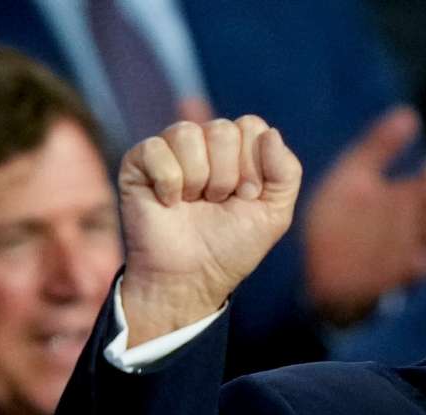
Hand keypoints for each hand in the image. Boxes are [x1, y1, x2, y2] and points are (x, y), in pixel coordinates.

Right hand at [118, 116, 302, 345]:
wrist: (192, 277)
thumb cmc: (233, 245)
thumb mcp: (275, 213)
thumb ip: (286, 172)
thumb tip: (271, 133)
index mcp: (239, 149)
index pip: (251, 126)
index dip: (253, 164)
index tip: (248, 197)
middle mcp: (205, 143)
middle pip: (222, 129)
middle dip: (226, 175)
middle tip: (218, 202)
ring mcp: (171, 149)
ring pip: (187, 133)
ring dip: (198, 179)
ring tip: (194, 203)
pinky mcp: (139, 162)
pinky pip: (156, 149)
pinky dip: (168, 182)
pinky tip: (169, 203)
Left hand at [303, 107, 425, 323]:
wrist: (315, 269)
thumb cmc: (337, 220)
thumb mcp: (352, 176)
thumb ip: (378, 147)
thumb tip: (409, 114)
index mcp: (407, 196)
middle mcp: (414, 223)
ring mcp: (409, 252)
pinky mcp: (397, 279)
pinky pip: (413, 274)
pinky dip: (415, 267)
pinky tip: (413, 260)